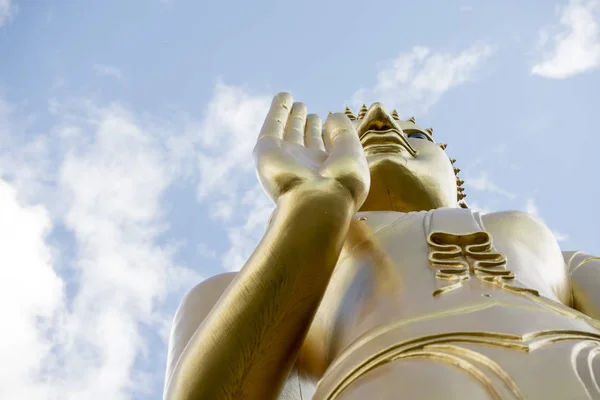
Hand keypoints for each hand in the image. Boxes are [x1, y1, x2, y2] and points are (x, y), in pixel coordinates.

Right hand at [253, 93, 369, 210]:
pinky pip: (272, 127)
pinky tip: (282, 97)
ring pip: (288, 133)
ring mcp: (286, 160)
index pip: (326, 149)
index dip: (327, 134)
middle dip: (306, 126)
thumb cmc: (341, 184)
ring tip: (293, 100)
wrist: (314, 203)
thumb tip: (331, 117)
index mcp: (328, 172)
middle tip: (308, 111)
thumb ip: (343, 132)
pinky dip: (277, 111)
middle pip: (305, 141)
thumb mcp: (352, 153)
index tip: (328, 120)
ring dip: (291, 117)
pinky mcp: (267, 153)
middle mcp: (307, 167)